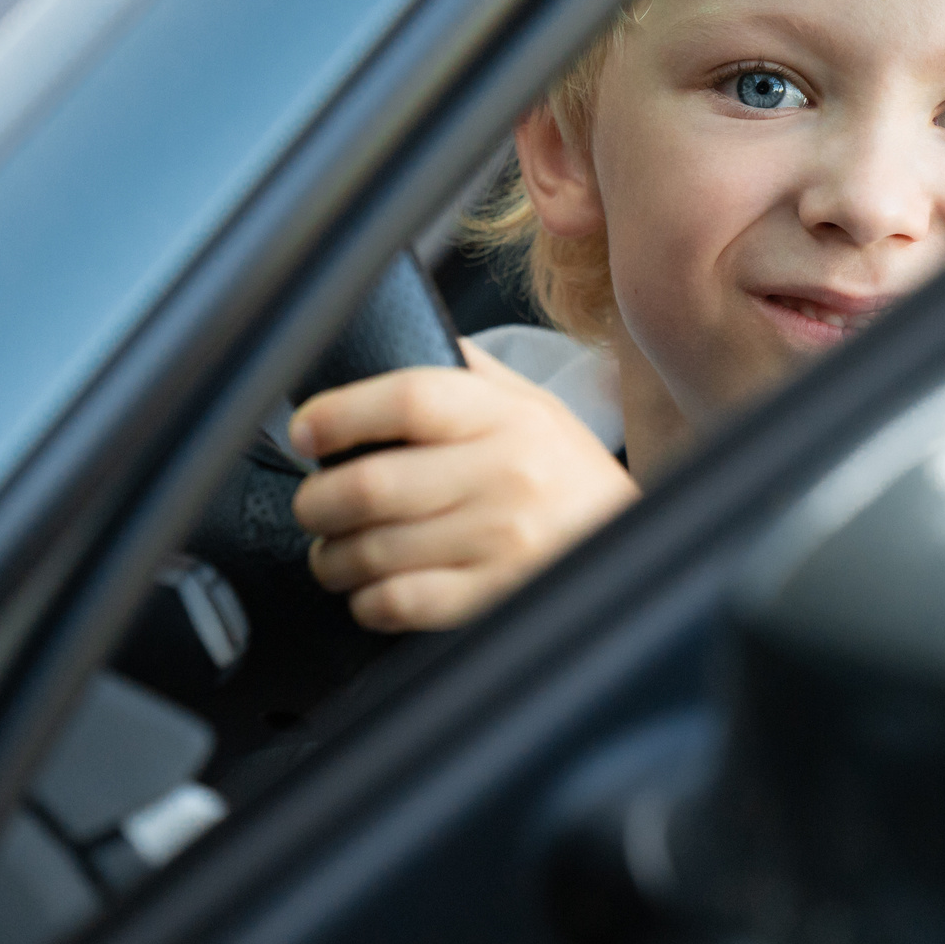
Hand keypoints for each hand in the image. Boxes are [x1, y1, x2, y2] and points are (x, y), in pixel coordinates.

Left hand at [288, 340, 638, 631]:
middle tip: (313, 503)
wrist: (638, 549)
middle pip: (372, 483)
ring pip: (374, 550)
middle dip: (316, 500)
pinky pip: (399, 603)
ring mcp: (502, 542)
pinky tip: (371, 590)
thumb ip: (465, 373)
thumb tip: (388, 340)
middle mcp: (506, 476)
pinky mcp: (495, 599)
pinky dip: (366, 601)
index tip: (306, 431)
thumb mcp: (530, 406)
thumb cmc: (565, 473)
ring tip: (334, 551)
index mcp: (507, 417)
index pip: (408, 399)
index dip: (340, 414)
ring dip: (332, 557)